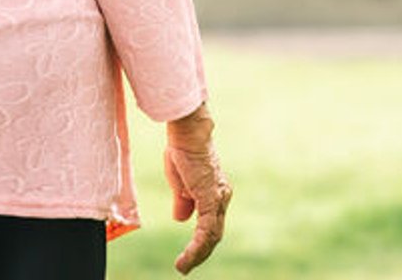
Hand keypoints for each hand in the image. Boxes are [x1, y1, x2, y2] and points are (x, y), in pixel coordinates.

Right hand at [163, 104, 230, 272]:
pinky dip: (195, 248)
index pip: (211, 224)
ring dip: (198, 255)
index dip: (201, 241)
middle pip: (214, 234)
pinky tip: (185, 259)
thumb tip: (181, 218)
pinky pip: (204, 231)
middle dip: (201, 253)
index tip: (189, 255)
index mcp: (215, 193)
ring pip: (212, 236)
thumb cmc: (184, 152)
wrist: (188, 134)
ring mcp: (217, 199)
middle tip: (186, 267)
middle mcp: (221, 198)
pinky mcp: (209, 199)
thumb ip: (183, 200)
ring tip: (183, 267)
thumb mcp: (180, 182)